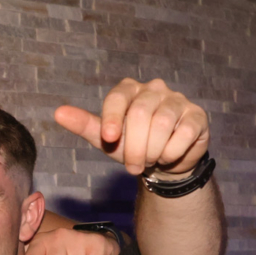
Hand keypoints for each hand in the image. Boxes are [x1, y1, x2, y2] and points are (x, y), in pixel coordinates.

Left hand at [55, 78, 208, 176]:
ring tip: (149, 161)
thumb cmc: (131, 144)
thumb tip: (58, 112)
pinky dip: (172, 152)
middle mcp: (154, 89)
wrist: (162, 161)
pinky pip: (183, 133)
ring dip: (152, 151)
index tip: (109, 138)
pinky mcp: (197, 116)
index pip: (118, 97)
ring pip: (162, 123)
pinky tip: (167, 156)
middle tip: (132, 166)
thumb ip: (84, 124)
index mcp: (129, 90)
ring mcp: (178, 101)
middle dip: (134, 147)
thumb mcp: (105, 138)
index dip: (112, 118)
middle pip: (140, 114)